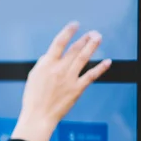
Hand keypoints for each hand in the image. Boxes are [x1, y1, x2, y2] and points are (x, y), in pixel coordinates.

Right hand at [11, 21, 111, 140]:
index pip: (59, 43)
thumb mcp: (33, 77)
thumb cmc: (33, 98)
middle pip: (74, 49)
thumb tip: (50, 55)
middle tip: (93, 33)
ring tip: (98, 37)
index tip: (74, 24)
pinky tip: (107, 61)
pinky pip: (91, 76)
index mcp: (46, 65)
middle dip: (84, 39)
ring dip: (92, 46)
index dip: (68, 32)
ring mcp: (69, 79)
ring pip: (84, 58)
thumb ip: (42, 64)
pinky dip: (100, 68)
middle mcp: (59, 69)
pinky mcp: (77, 89)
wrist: (38, 116)